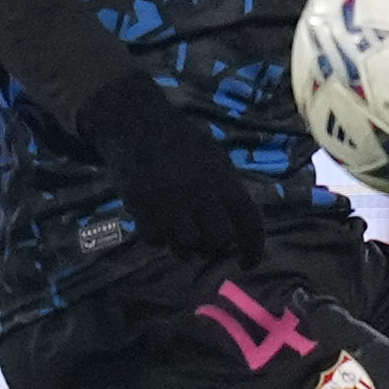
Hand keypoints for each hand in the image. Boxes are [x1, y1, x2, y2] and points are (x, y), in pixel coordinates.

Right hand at [83, 76, 265, 262]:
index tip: (247, 264)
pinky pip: (156, 240)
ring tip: (177, 231)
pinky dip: (158, 237)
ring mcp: (172, 203)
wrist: (135, 123)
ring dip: (184, 245)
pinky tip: (155, 222)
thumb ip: (226, 190)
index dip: (253, 248)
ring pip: (187, 246)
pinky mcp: (143, 210)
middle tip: (205, 243)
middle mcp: (202, 194)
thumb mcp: (213, 158)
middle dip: (213, 246)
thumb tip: (236, 229)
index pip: (250, 223)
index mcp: (225, 180)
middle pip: (219, 241)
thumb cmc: (178, 141)